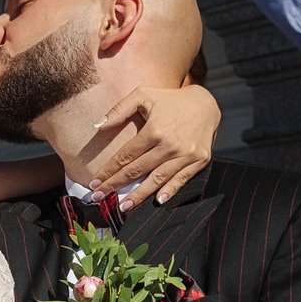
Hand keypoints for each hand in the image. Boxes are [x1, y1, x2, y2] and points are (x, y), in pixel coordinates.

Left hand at [86, 83, 220, 204]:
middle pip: (138, 170)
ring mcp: (186, 154)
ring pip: (157, 179)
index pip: (126, 155)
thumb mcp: (143, 94)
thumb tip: (97, 126)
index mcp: (155, 130)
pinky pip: (181, 179)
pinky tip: (157, 201)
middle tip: (99, 197)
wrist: (205, 103)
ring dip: (139, 195)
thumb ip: (119, 109)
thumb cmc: (170, 99)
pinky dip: (170, 191)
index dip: (109, 170)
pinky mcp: (200, 160)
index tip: (95, 182)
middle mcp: (170, 145)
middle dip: (116, 185)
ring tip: (124, 207)